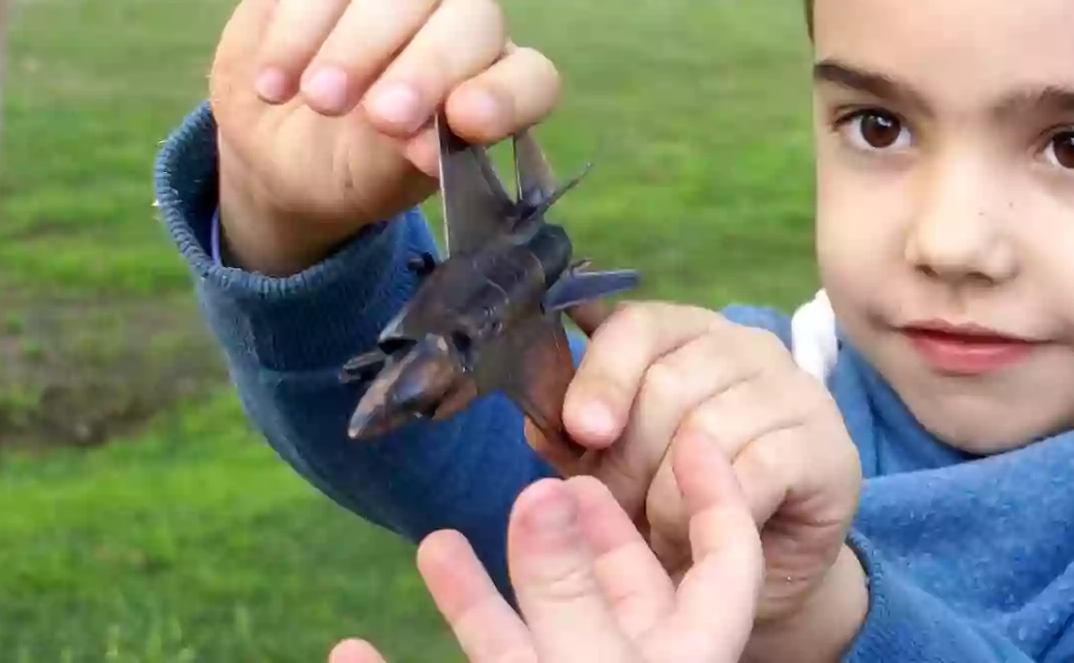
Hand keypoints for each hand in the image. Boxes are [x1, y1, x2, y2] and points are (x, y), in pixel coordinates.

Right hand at [209, 0, 561, 275]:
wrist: (272, 150)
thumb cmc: (346, 167)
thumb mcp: (376, 180)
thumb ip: (406, 159)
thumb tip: (426, 146)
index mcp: (489, 84)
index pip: (530, 77)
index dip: (507, 95)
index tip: (467, 122)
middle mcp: (457, 24)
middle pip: (470, 21)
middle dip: (428, 69)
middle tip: (383, 116)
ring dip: (360, 44)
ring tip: (318, 99)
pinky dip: (299, 30)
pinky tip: (274, 83)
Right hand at [328, 430, 765, 662]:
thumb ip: (566, 600)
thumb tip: (548, 498)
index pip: (723, 570)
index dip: (718, 498)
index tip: (695, 432)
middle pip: (614, 603)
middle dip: (572, 540)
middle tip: (542, 483)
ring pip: (525, 655)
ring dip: (476, 603)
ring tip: (432, 544)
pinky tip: (350, 655)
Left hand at [537, 302, 864, 655]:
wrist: (760, 569)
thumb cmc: (679, 504)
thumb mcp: (615, 468)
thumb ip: (578, 437)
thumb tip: (539, 418)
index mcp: (686, 333)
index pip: (637, 325)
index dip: (600, 375)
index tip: (579, 430)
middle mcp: (746, 345)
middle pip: (666, 383)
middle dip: (626, 460)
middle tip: (615, 513)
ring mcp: (794, 391)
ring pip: (706, 431)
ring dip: (667, 497)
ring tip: (657, 532)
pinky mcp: (827, 446)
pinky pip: (756, 469)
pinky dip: (717, 509)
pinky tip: (702, 535)